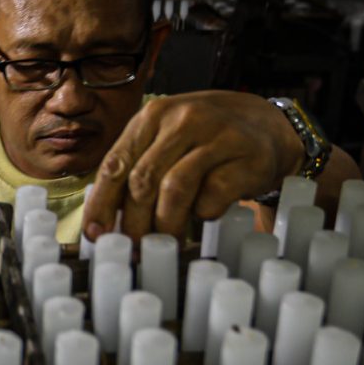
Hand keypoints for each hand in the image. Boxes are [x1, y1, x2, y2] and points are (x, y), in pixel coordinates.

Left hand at [82, 91, 304, 242]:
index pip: (115, 163)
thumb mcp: (167, 140)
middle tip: (133, 249)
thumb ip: (136, 168)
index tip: (95, 235)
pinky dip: (202, 215)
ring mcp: (216, 136)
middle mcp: (182, 120)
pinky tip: (203, 217)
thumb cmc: (205, 140)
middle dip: (133, 222)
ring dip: (165, 224)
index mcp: (153, 116)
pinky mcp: (246, 158)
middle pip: (143, 179)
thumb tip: (103, 221)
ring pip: (175, 189)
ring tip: (165, 243)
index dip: (102, 204)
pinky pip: (213, 197)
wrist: (268, 124)